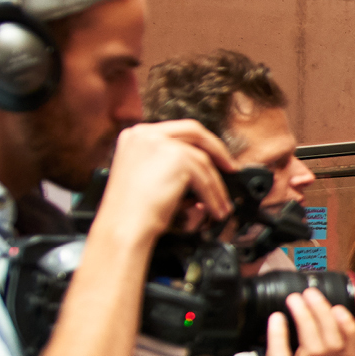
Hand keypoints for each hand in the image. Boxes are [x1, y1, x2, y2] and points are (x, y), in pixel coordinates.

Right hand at [90, 120, 237, 244]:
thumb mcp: (145, 174)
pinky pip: (204, 178)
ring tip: (220, 205)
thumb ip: (165, 161)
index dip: (200, 141)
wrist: (124, 226)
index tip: (214, 155)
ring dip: (216, 186)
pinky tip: (214, 209)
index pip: (176, 130)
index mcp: (135, 135)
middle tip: (231, 167)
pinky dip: (213, 196)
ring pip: (202, 161)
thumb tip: (199, 165)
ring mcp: (160, 142)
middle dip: (217, 149)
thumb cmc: (132, 210)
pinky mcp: (176, 157)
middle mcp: (145, 133)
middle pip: (194, 131)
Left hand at [255, 290, 354, 355]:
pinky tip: (276, 318)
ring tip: (294, 300)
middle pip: (333, 347)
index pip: (350, 355)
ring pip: (315, 351)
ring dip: (307, 319)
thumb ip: (304, 339)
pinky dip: (280, 336)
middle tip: (309, 294)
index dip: (350, 331)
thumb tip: (308, 303)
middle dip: (324, 314)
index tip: (338, 308)